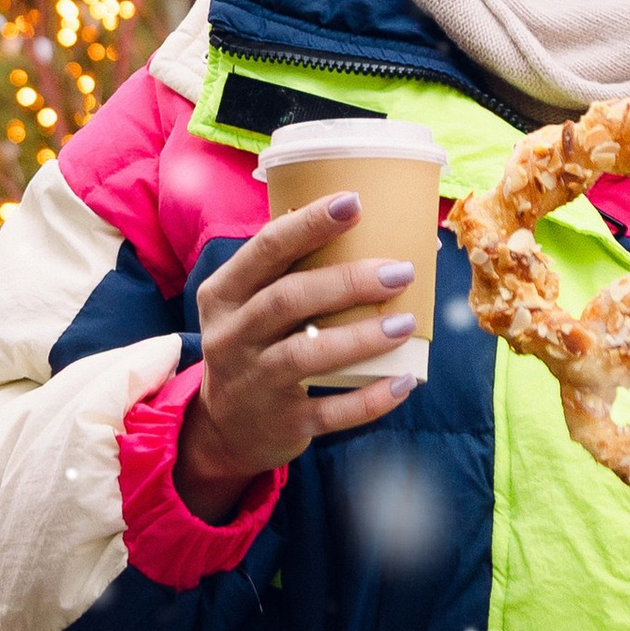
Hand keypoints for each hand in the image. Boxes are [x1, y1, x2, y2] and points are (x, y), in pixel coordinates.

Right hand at [177, 195, 421, 520]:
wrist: (225, 429)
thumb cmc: (255, 345)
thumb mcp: (248, 306)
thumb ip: (291, 273)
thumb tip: (382, 236)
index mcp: (224, 295)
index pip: (265, 249)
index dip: (309, 223)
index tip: (354, 201)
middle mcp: (232, 337)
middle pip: (288, 299)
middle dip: (347, 281)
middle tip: (400, 271)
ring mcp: (255, 383)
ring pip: (307, 356)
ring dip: (361, 337)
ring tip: (405, 322)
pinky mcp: (283, 423)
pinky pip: (331, 410)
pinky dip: (370, 398)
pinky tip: (404, 381)